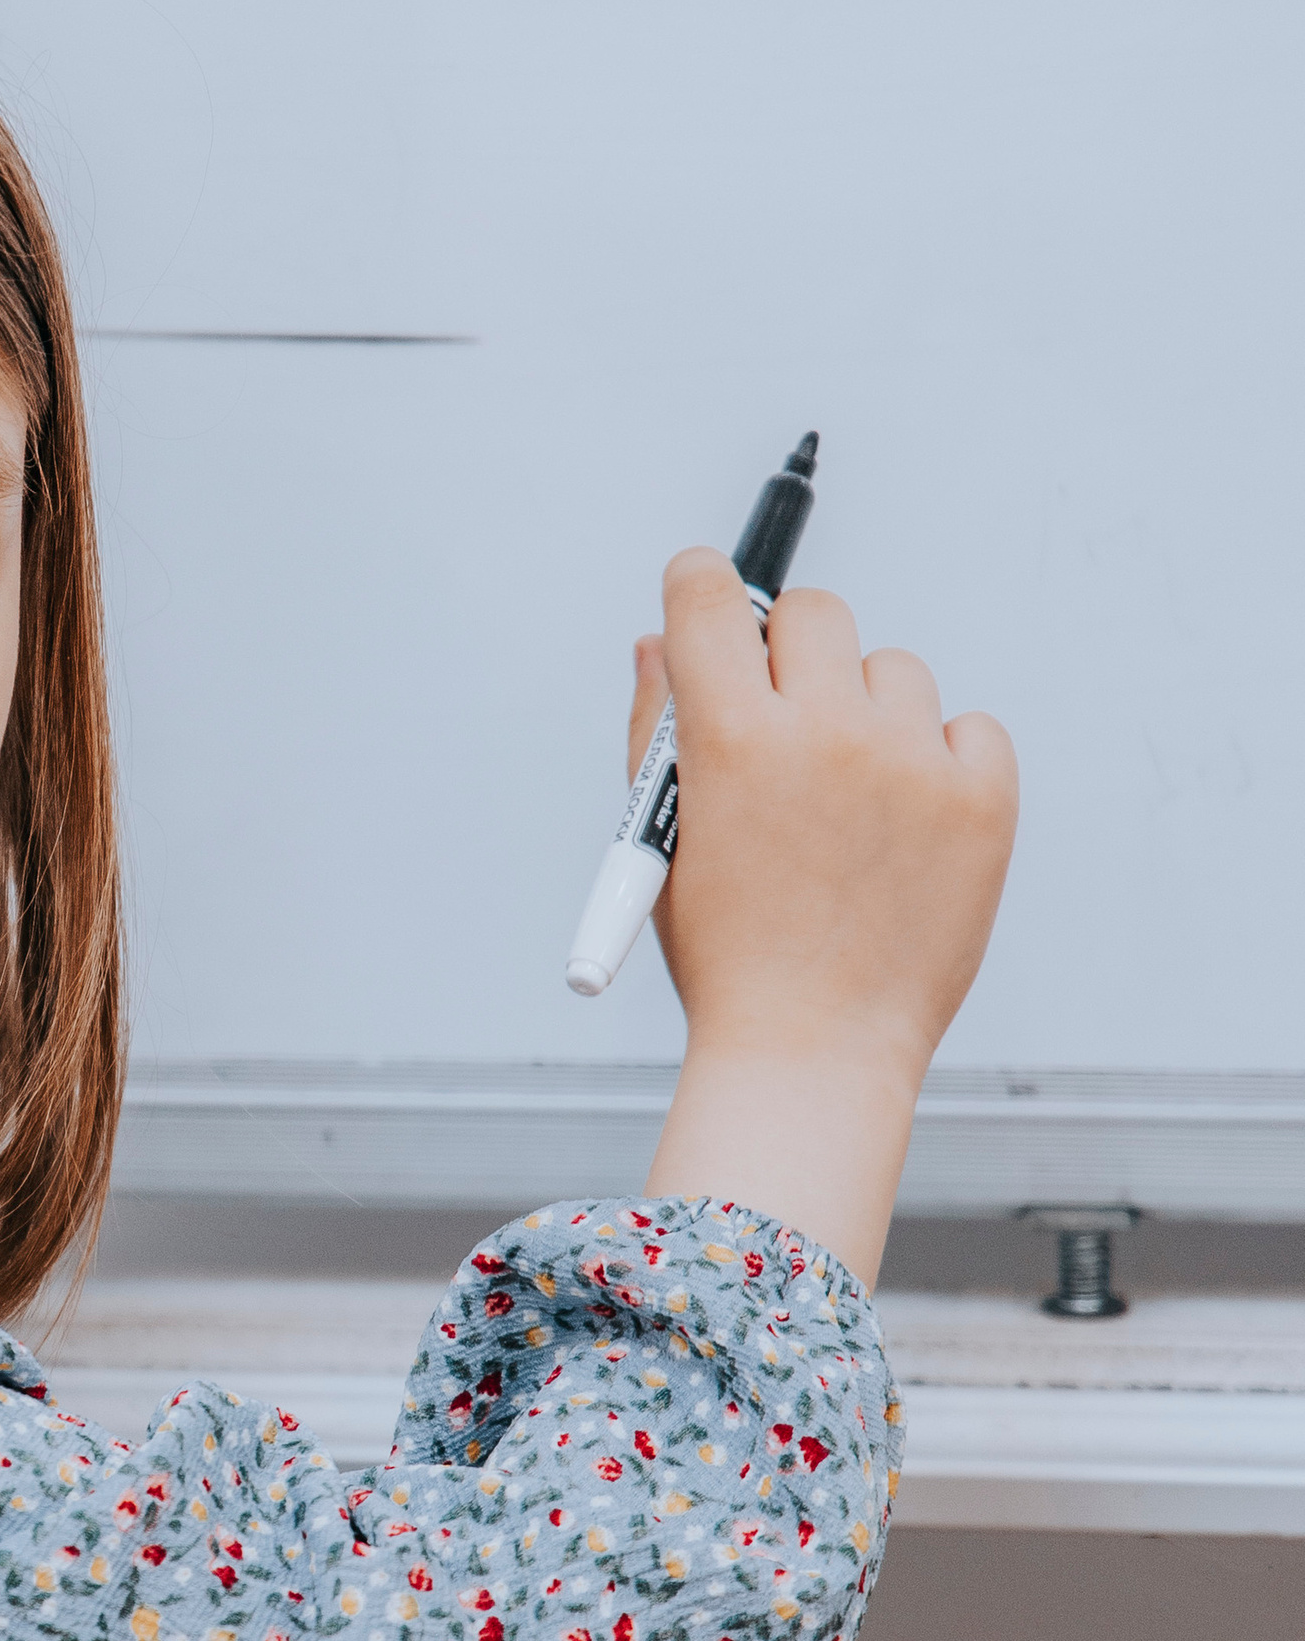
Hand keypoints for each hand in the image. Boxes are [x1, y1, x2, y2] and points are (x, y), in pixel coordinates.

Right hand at [636, 551, 1017, 1281]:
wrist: (815, 1052)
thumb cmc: (730, 955)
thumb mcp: (664, 840)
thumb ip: (659, 725)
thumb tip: (665, 642)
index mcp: (730, 739)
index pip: (710, 598)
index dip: (702, 588)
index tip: (707, 595)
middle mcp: (824, 733)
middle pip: (814, 614)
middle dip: (790, 652)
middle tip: (785, 717)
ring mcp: (910, 762)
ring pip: (895, 670)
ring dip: (869, 713)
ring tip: (849, 801)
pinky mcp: (981, 797)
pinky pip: (969, 727)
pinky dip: (940, 761)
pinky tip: (905, 824)